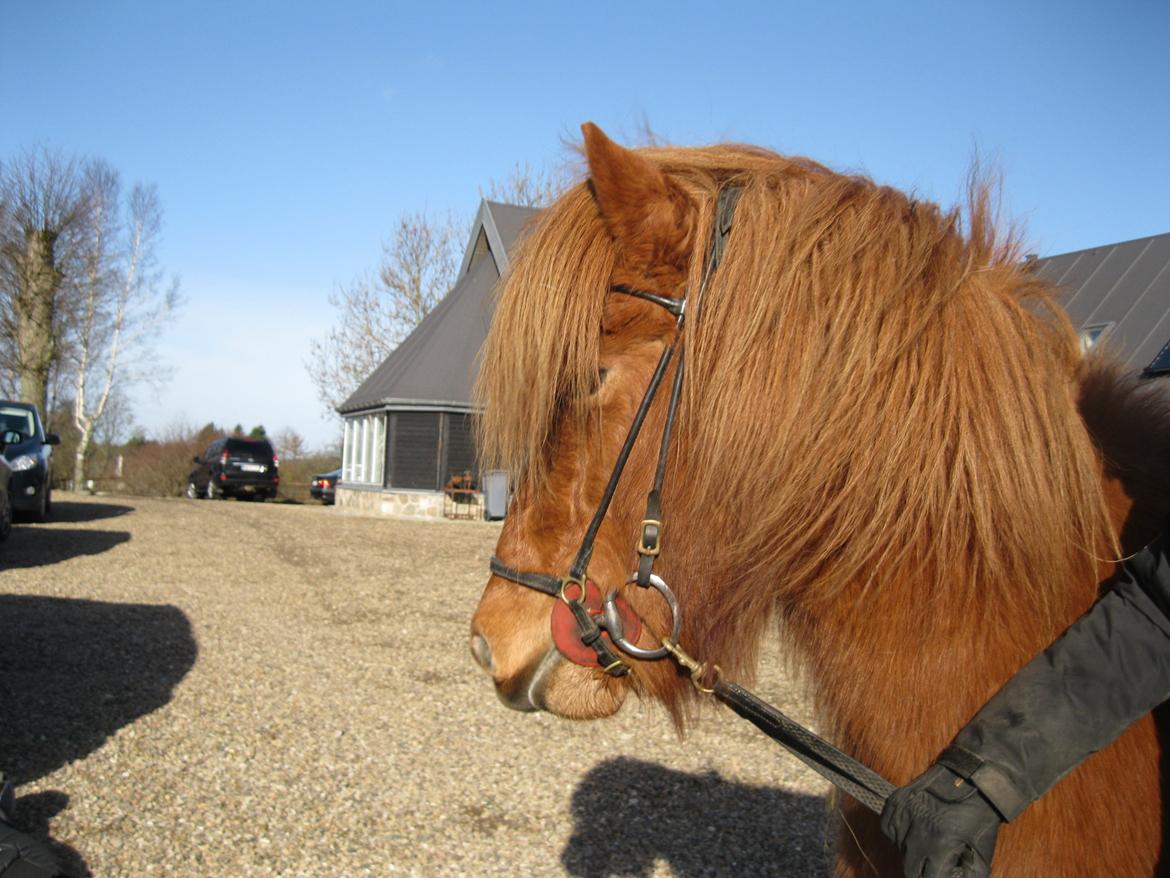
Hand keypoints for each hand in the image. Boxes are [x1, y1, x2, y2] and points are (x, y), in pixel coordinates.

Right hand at [880, 764, 1002, 877]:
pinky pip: (888, 828)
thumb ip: (967, 877)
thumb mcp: (980, 854)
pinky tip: (912, 832)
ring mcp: (905, 813)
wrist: (971, 780)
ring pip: (898, 849)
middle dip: (921, 872)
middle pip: (909, 868)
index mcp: (941, 844)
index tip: (938, 874)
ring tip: (926, 846)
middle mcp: (919, 829)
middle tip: (930, 869)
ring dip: (910, 853)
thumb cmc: (979, 820)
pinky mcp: (897, 801)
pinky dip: (898, 835)